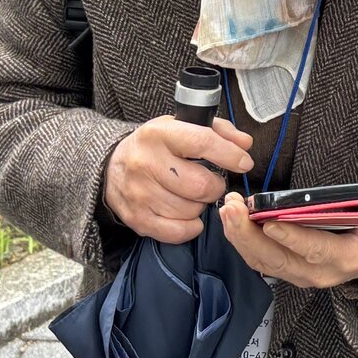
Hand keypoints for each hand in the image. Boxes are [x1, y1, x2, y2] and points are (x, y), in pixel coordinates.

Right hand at [103, 116, 253, 243]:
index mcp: (159, 134)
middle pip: (200, 185)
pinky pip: (178, 232)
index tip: (244, 162)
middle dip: (215, 186)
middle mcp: (146, 163)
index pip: (202, 142)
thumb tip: (245, 143)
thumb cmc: (157, 146)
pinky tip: (186, 213)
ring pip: (191, 210)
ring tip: (192, 195)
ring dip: (201, 205)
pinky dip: (190, 226)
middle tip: (211, 182)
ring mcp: (139, 193)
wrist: (112, 166)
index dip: (230, 154)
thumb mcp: (182, 126)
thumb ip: (219, 131)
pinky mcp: (136, 218)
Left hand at [220, 163, 357, 287]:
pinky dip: (243, 242)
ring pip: (263, 261)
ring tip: (227, 210)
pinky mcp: (289, 271)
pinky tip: (232, 221)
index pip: (314, 249)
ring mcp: (301, 275)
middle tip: (233, 209)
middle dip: (250, 235)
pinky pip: (261, 261)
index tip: (269, 221)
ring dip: (240, 237)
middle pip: (278, 259)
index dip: (291, 236)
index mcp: (346, 257)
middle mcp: (319, 273)